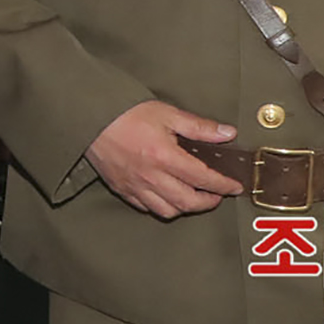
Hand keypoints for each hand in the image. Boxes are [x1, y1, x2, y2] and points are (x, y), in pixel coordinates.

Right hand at [85, 100, 244, 218]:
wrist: (89, 117)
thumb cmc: (125, 113)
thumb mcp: (167, 113)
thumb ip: (199, 127)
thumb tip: (227, 133)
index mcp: (165, 156)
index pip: (203, 179)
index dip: (224, 185)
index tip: (234, 186)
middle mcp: (151, 176)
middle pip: (188, 202)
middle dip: (208, 202)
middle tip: (217, 195)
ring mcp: (135, 186)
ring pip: (168, 211)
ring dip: (185, 207)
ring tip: (192, 197)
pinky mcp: (121, 189)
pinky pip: (146, 208)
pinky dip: (161, 206)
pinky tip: (166, 196)